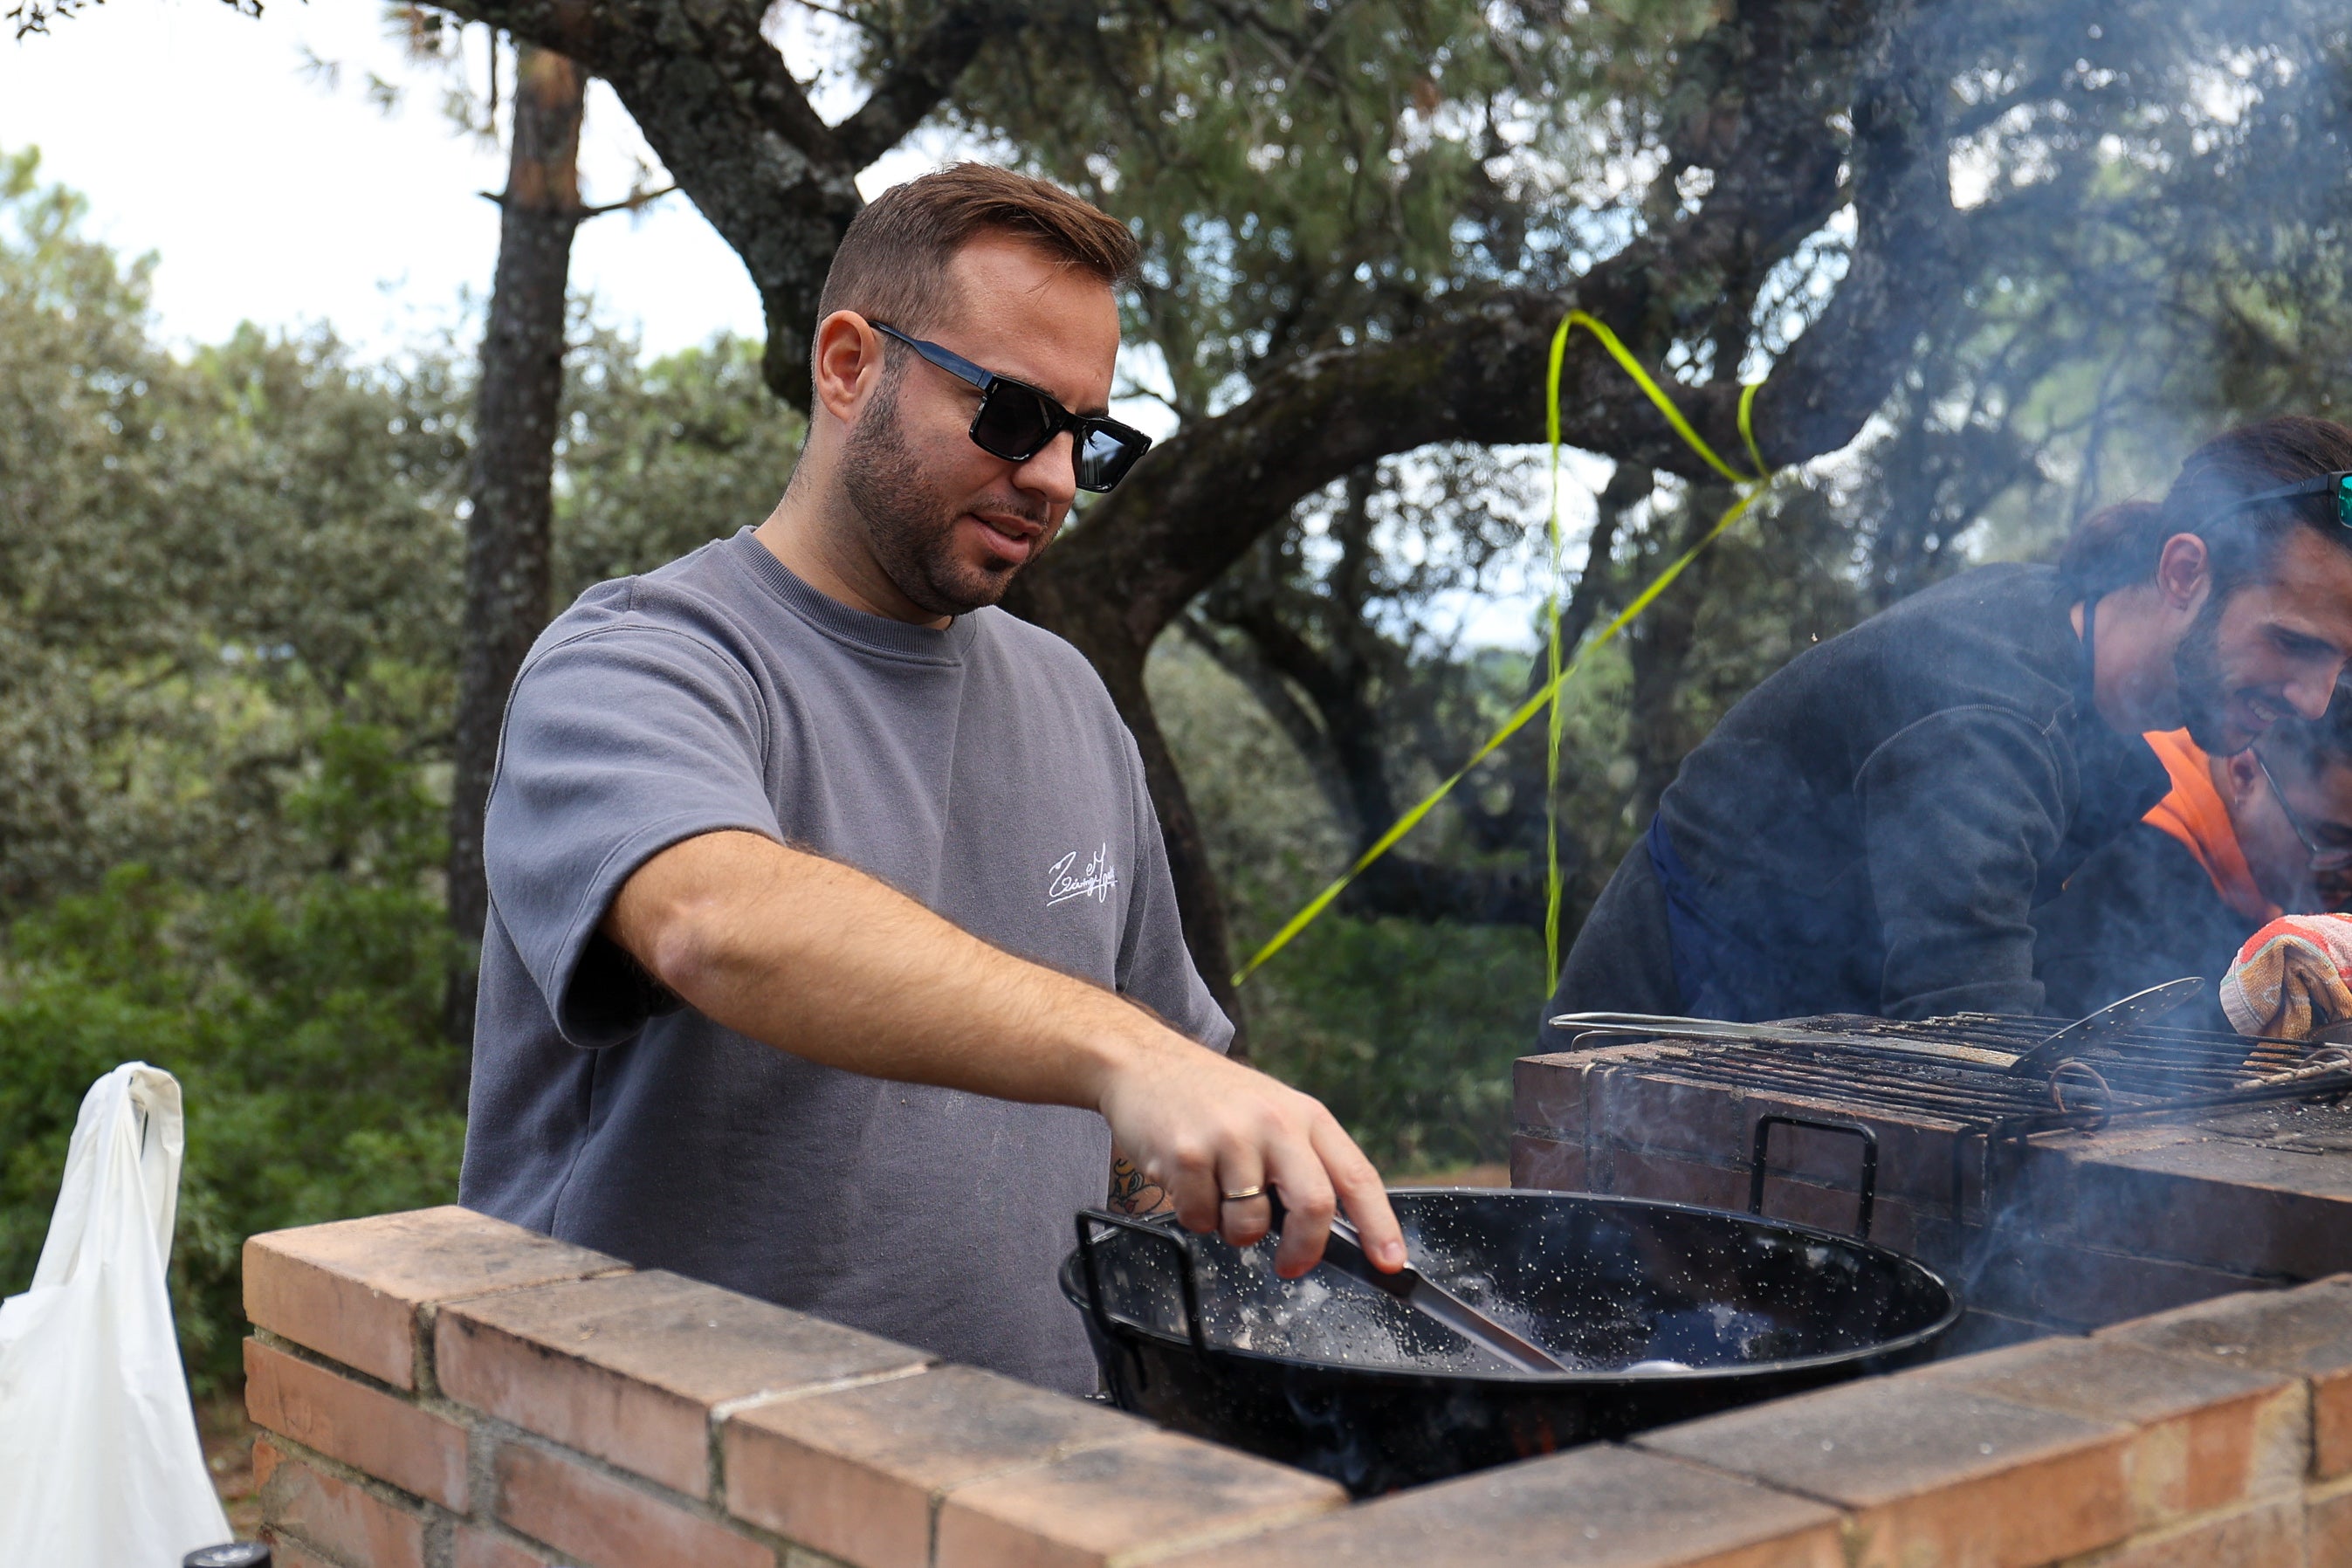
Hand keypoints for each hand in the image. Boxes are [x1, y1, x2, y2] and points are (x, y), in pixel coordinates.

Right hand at [1094, 1035, 1404, 1278]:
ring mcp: (1230, 1136)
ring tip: (1218, 1197)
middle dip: (1305, 1249)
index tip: (1390, 1262)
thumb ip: (1302, 1162)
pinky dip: (1195, 1217)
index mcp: (1305, 1115)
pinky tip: (1186, 1183)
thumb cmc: (1213, 1099)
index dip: (1379, 1224)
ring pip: (1250, 1224)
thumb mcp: (1273, 1112)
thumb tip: (1327, 1230)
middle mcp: (1275, 1121)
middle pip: (1314, 1204)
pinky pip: (1201, 1219)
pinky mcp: (1187, 1153)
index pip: (1357, 1175)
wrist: (1144, 1062)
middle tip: (1290, 1265)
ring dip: (1234, 1231)